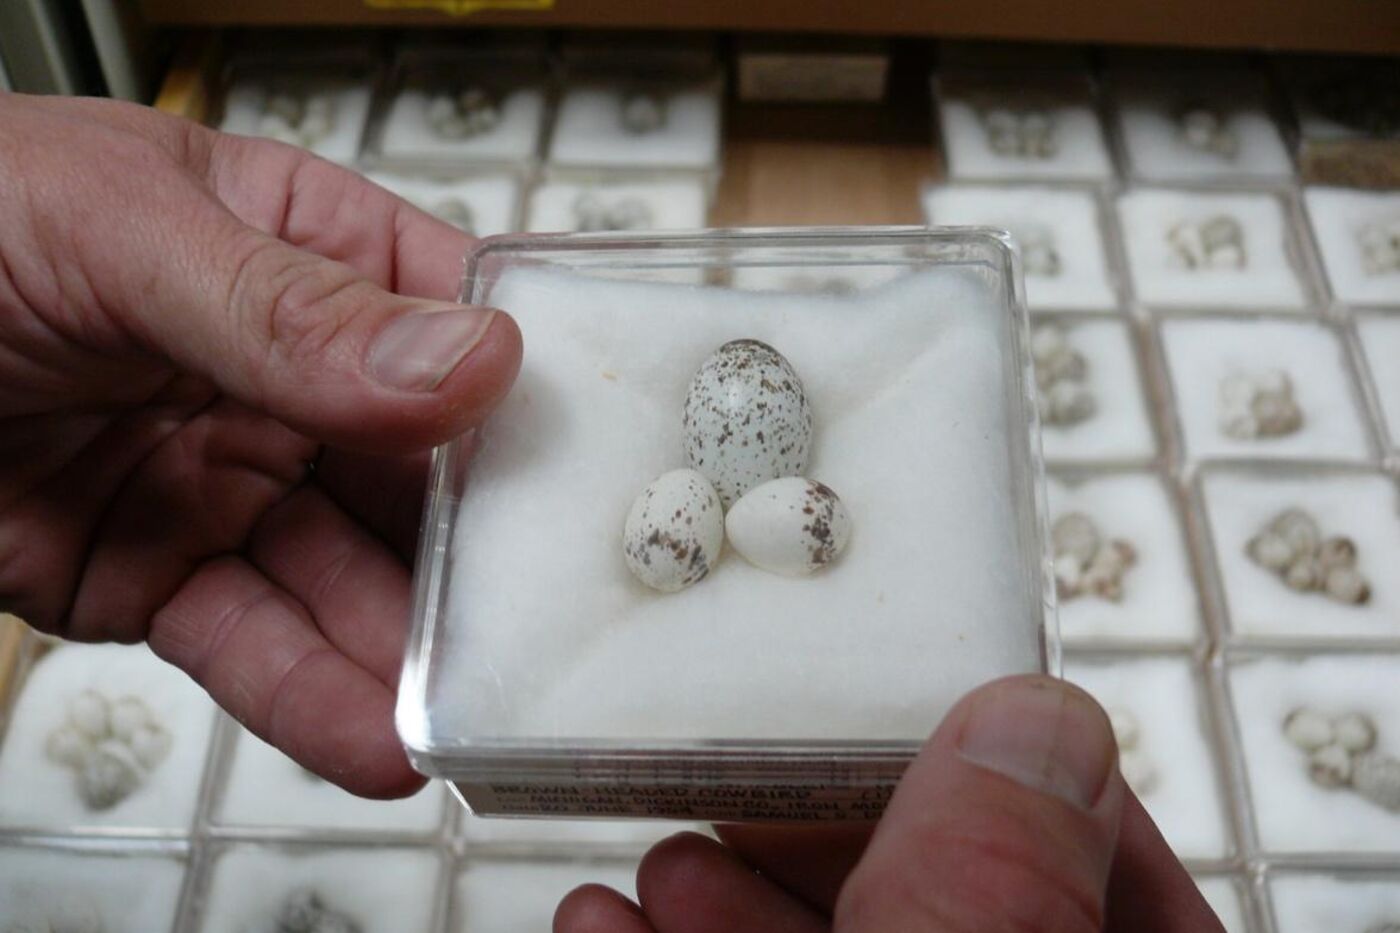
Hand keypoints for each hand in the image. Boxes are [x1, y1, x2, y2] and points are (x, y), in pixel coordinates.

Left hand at [0, 93, 520, 795]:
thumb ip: (288, 309)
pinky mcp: (167, 578)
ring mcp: (235, 482)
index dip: (532, 394)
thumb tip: (465, 361)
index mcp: (307, 255)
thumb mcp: (119, 233)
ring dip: (410, 649)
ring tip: (467, 709)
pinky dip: (315, 697)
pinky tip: (377, 738)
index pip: (455, 323)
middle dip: (485, 553)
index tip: (603, 468)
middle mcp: (291, 377)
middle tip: (546, 621)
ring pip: (352, 578)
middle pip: (427, 474)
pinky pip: (256, 643)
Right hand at [556, 675, 1226, 931]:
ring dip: (720, 898)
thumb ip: (991, 902)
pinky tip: (599, 919)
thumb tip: (1038, 724)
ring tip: (650, 854)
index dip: (1033, 790)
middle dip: (830, 831)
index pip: (1117, 891)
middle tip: (749, 763)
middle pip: (947, 905)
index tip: (937, 708)